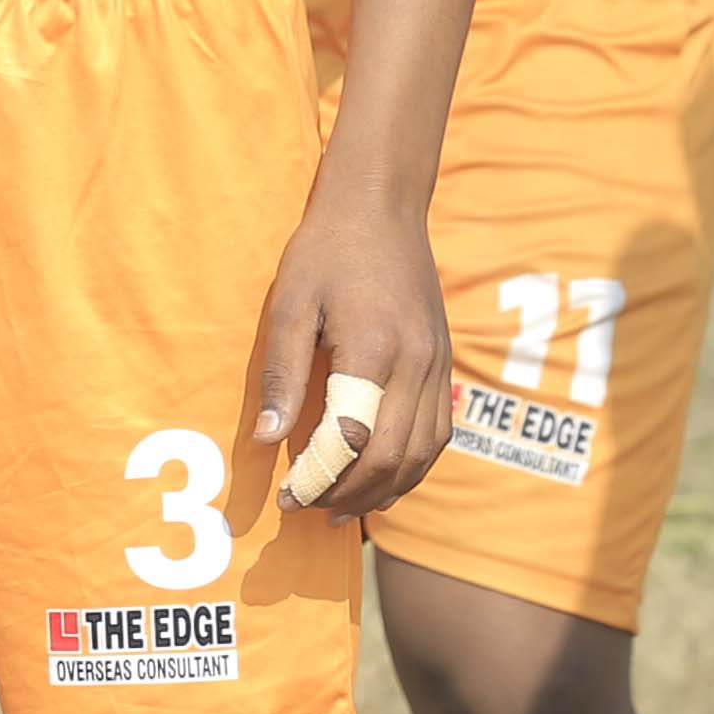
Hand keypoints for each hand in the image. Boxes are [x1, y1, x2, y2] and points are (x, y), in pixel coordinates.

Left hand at [248, 189, 450, 517]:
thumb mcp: (290, 301)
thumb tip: (269, 438)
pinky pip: (439, 434)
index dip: (318, 478)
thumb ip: (282, 372)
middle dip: (346, 493)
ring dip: (382, 491)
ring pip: (422, 454)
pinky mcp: (444, 363)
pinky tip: (383, 482)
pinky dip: (412, 468)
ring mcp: (437, 365)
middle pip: (390, 457)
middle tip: (304, 507)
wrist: (382, 206)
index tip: (286, 496)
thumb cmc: (326, 250)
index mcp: (374, 347)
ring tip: (339, 507)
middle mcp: (416, 362)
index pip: (352, 439)